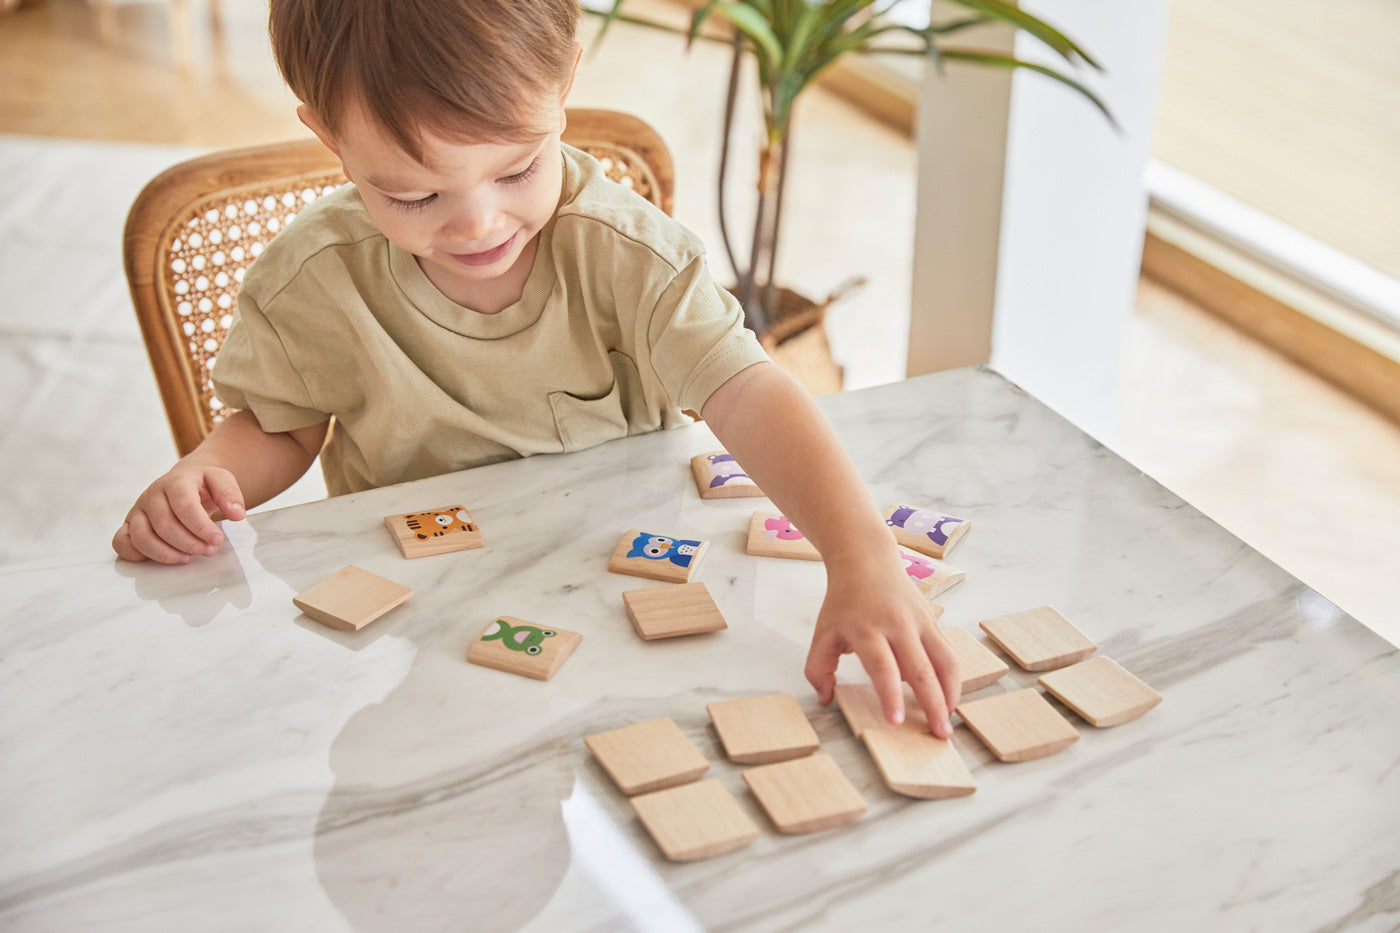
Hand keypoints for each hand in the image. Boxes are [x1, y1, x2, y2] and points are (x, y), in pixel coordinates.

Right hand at [113, 465, 246, 563]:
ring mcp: (137, 510)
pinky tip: (162, 558)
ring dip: (166, 554)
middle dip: (189, 543)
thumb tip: (237, 514)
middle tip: (209, 551)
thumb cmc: (203, 485)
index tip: (217, 540)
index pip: (184, 506)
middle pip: (164, 525)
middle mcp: (151, 495)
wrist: (183, 481)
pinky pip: (121, 542)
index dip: (201, 527)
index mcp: (175, 482)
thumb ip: (230, 494)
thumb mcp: (221, 480)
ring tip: (188, 558)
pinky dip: (137, 555)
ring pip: (142, 537)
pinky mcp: (128, 524)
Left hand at [805, 558, 961, 737]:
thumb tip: (826, 699)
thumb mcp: (822, 631)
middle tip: (940, 734)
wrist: (867, 560)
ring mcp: (920, 622)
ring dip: (951, 693)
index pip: (882, 667)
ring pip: (945, 661)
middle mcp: (898, 625)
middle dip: (932, 704)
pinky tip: (949, 698)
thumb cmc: (844, 601)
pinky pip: (949, 653)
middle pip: (921, 668)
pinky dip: (953, 678)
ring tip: (949, 721)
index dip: (891, 695)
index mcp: (866, 629)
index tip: (896, 721)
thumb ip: (817, 668)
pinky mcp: (934, 622)